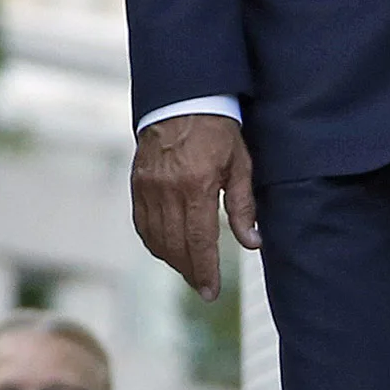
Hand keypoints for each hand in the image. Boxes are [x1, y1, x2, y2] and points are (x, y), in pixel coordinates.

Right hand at [130, 113, 259, 300]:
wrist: (182, 97)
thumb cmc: (217, 129)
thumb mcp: (239, 164)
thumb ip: (243, 206)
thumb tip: (252, 243)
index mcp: (197, 185)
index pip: (199, 241)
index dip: (205, 271)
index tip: (211, 292)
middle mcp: (168, 190)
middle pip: (176, 246)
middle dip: (190, 271)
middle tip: (202, 287)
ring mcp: (148, 187)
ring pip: (156, 238)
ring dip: (172, 260)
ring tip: (188, 269)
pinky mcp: (137, 182)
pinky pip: (142, 223)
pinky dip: (153, 241)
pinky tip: (166, 248)